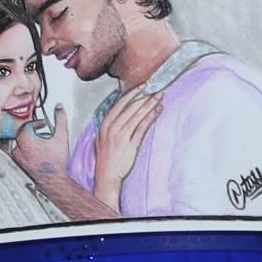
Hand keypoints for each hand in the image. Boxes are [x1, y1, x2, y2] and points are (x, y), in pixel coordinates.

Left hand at [11, 104, 71, 182]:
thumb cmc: (56, 162)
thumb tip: (59, 107)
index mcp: (25, 139)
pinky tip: (40, 154)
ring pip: (21, 144)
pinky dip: (29, 151)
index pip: (28, 125)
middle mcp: (18, 149)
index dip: (37, 123)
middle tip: (44, 133)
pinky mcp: (21, 166)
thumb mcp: (61, 136)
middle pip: (23, 134)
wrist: (54, 181)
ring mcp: (18, 158)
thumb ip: (60, 119)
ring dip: (31, 142)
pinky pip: (21, 154)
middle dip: (34, 132)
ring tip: (43, 144)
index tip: (44, 124)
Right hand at [91, 89, 164, 209]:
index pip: (119, 104)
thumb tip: (123, 110)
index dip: (132, 94)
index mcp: (104, 124)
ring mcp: (120, 137)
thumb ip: (111, 123)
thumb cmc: (106, 157)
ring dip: (148, 104)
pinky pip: (141, 128)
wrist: (106, 176)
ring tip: (158, 97)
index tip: (142, 86)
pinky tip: (157, 111)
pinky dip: (150, 118)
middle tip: (154, 87)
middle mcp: (111, 129)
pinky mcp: (130, 146)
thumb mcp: (103, 137)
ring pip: (136, 116)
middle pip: (130, 108)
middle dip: (143, 96)